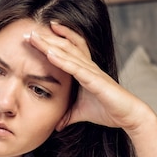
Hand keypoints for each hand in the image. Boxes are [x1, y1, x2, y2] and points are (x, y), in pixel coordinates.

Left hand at [26, 23, 150, 132]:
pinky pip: (76, 68)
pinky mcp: (95, 80)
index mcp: (84, 70)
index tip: (35, 35)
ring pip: (68, 53)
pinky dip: (62, 60)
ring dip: (50, 44)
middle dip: (46, 38)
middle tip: (28, 31)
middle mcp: (88, 66)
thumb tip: (57, 125)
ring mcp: (92, 72)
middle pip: (64, 46)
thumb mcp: (80, 113)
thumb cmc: (107, 111)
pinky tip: (50, 54)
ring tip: (35, 36)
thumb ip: (68, 116)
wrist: (127, 116)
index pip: (67, 50)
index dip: (53, 40)